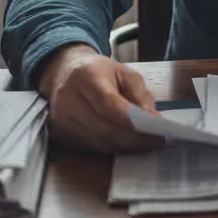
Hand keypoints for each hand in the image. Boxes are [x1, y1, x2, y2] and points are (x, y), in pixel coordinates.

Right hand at [37, 43, 163, 154]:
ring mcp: (62, 119)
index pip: (108, 105)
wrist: (64, 72)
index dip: (132, 121)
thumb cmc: (98, 71)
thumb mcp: (125, 72)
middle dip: (134, 138)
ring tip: (146, 143)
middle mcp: (69, 99)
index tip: (156, 129)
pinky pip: (91, 146)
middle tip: (157, 141)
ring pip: (99, 142)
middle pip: (104, 128)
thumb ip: (140, 94)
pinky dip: (112, 146)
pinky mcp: (61, 133)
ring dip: (125, 145)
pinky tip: (127, 143)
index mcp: (86, 77)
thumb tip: (151, 118)